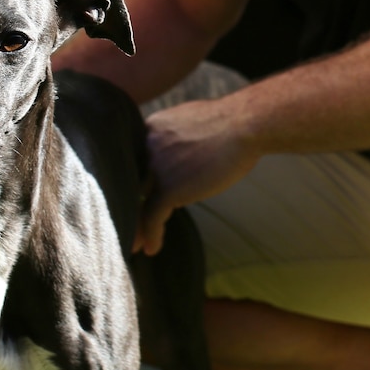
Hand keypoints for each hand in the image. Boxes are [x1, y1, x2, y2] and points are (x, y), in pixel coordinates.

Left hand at [133, 95, 260, 254]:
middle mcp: (146, 147)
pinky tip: (152, 249)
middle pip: (130, 182)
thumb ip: (176, 136)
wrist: (245, 125)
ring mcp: (155, 167)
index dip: (132, 180)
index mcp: (150, 129)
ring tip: (133, 244)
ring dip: (134, 226)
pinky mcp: (169, 187)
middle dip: (127, 203)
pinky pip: (152, 217)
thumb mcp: (190, 121)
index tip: (133, 196)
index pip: (132, 160)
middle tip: (124, 222)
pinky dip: (151, 235)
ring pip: (135, 203)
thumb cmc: (229, 122)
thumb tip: (181, 148)